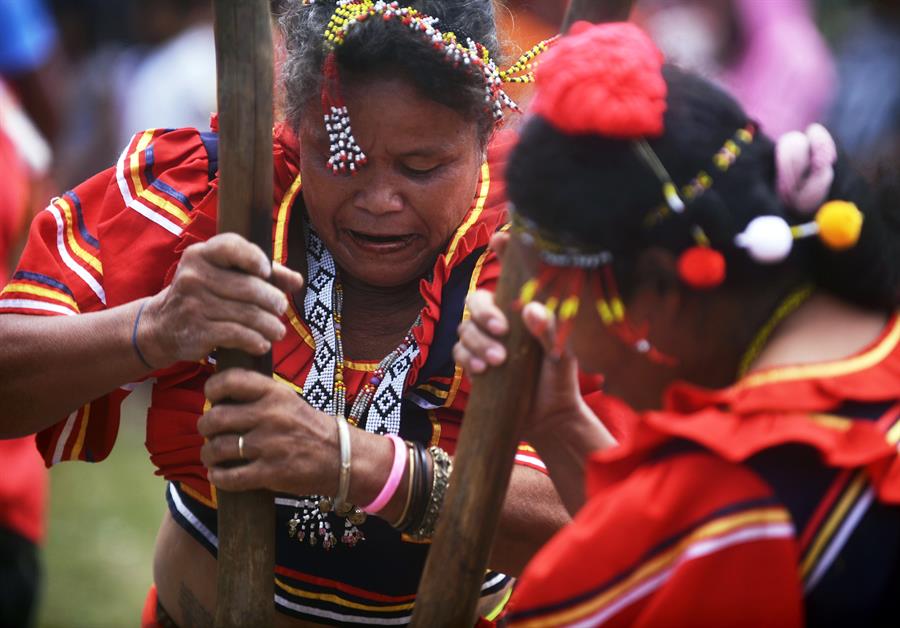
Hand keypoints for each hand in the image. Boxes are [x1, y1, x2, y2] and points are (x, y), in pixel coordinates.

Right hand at [137, 233, 303, 366]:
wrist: (161, 326)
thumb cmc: (204, 295)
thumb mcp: (223, 277)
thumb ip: (262, 274)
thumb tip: (297, 280)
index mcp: (201, 254)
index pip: (230, 246)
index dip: (254, 258)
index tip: (266, 272)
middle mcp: (194, 275)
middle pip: (248, 287)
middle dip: (273, 300)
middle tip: (281, 309)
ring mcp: (193, 303)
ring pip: (247, 313)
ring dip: (270, 325)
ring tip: (278, 331)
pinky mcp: (196, 330)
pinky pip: (236, 334)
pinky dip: (255, 340)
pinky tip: (262, 344)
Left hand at [197, 369, 338, 494]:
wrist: (341, 457)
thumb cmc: (309, 428)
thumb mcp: (288, 401)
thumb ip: (259, 395)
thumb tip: (219, 398)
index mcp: (275, 393)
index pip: (230, 381)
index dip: (212, 389)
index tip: (212, 398)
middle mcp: (271, 416)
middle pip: (215, 418)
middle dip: (204, 427)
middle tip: (208, 432)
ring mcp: (270, 445)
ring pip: (217, 448)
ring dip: (208, 454)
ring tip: (212, 456)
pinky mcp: (271, 473)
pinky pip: (230, 477)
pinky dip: (218, 477)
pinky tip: (219, 475)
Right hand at [453, 233, 595, 439]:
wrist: (550, 417)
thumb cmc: (560, 377)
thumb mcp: (563, 352)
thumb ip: (550, 330)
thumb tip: (530, 311)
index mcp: (523, 307)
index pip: (510, 273)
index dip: (503, 250)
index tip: (500, 239)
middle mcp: (501, 318)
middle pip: (475, 299)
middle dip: (484, 313)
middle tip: (501, 330)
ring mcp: (484, 339)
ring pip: (464, 327)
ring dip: (477, 342)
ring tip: (498, 361)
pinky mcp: (473, 361)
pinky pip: (458, 352)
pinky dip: (467, 358)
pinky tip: (482, 370)